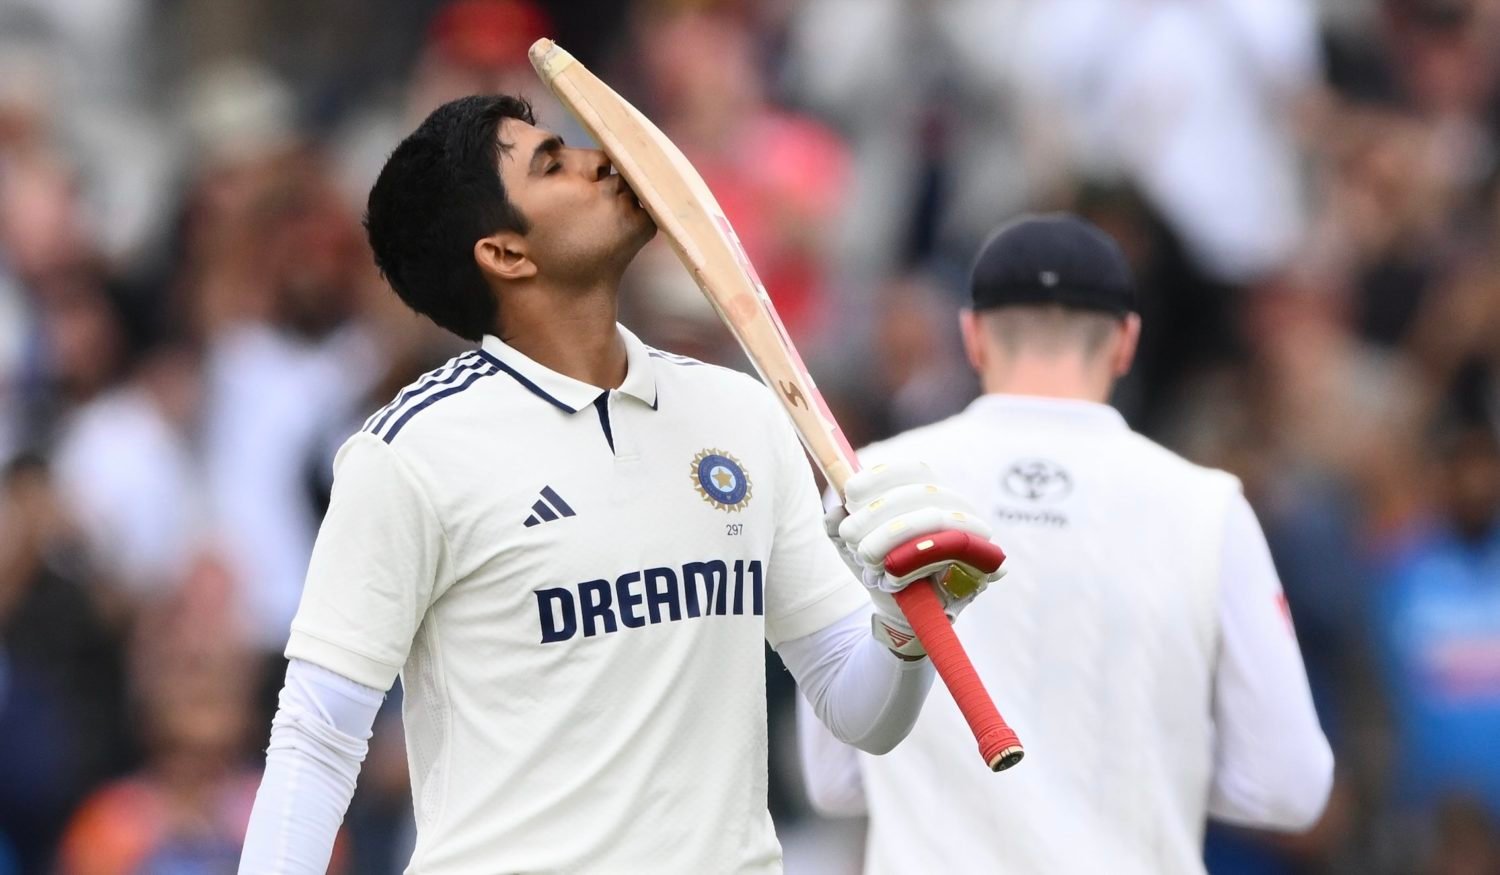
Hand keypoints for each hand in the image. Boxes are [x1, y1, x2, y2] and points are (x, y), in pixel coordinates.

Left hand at [825, 461, 1004, 656]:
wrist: (903, 615)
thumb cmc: (882, 569)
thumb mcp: (853, 546)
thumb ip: (839, 525)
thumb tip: (835, 513)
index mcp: (931, 494)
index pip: (914, 471)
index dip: (883, 476)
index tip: (850, 492)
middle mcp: (959, 509)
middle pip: (923, 493)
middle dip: (880, 511)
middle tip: (850, 535)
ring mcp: (974, 536)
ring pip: (936, 520)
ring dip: (893, 535)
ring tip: (865, 555)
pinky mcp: (982, 567)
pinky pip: (955, 555)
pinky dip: (917, 562)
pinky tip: (892, 575)